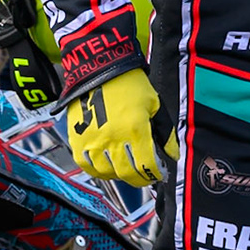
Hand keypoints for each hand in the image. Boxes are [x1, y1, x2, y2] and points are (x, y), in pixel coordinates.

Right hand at [68, 69, 165, 185]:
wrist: (101, 70)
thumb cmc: (131, 86)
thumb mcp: (155, 106)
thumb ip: (165, 133)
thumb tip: (173, 155)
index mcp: (135, 130)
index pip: (146, 165)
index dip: (154, 174)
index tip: (159, 174)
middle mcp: (113, 139)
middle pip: (126, 173)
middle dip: (140, 179)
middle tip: (146, 176)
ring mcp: (92, 141)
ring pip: (106, 172)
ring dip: (119, 175)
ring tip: (127, 170)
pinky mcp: (76, 139)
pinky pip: (85, 165)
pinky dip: (97, 171)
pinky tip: (107, 168)